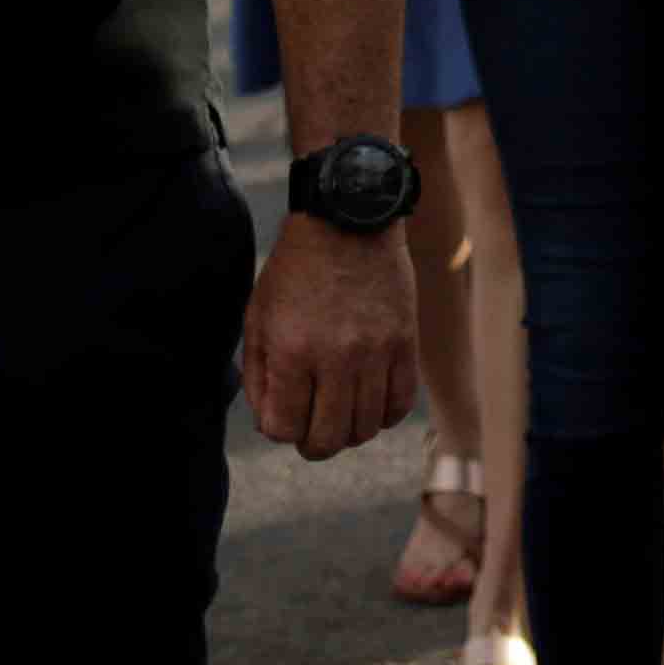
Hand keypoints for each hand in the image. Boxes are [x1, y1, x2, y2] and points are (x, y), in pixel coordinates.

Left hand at [241, 213, 420, 461]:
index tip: (282, 414)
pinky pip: (400, 403)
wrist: (349, 219)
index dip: (279, 429)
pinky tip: (371, 401)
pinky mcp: (406, 343)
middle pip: (327, 439)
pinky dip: (383, 415)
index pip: (284, 428)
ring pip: (366, 428)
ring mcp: (376, 351)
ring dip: (349, 431)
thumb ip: (258, 376)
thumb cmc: (295, 270)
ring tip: (341, 413)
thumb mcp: (257, 317)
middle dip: (313, 444)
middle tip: (311, 431)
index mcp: (291, 350)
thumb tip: (272, 424)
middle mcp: (336, 357)